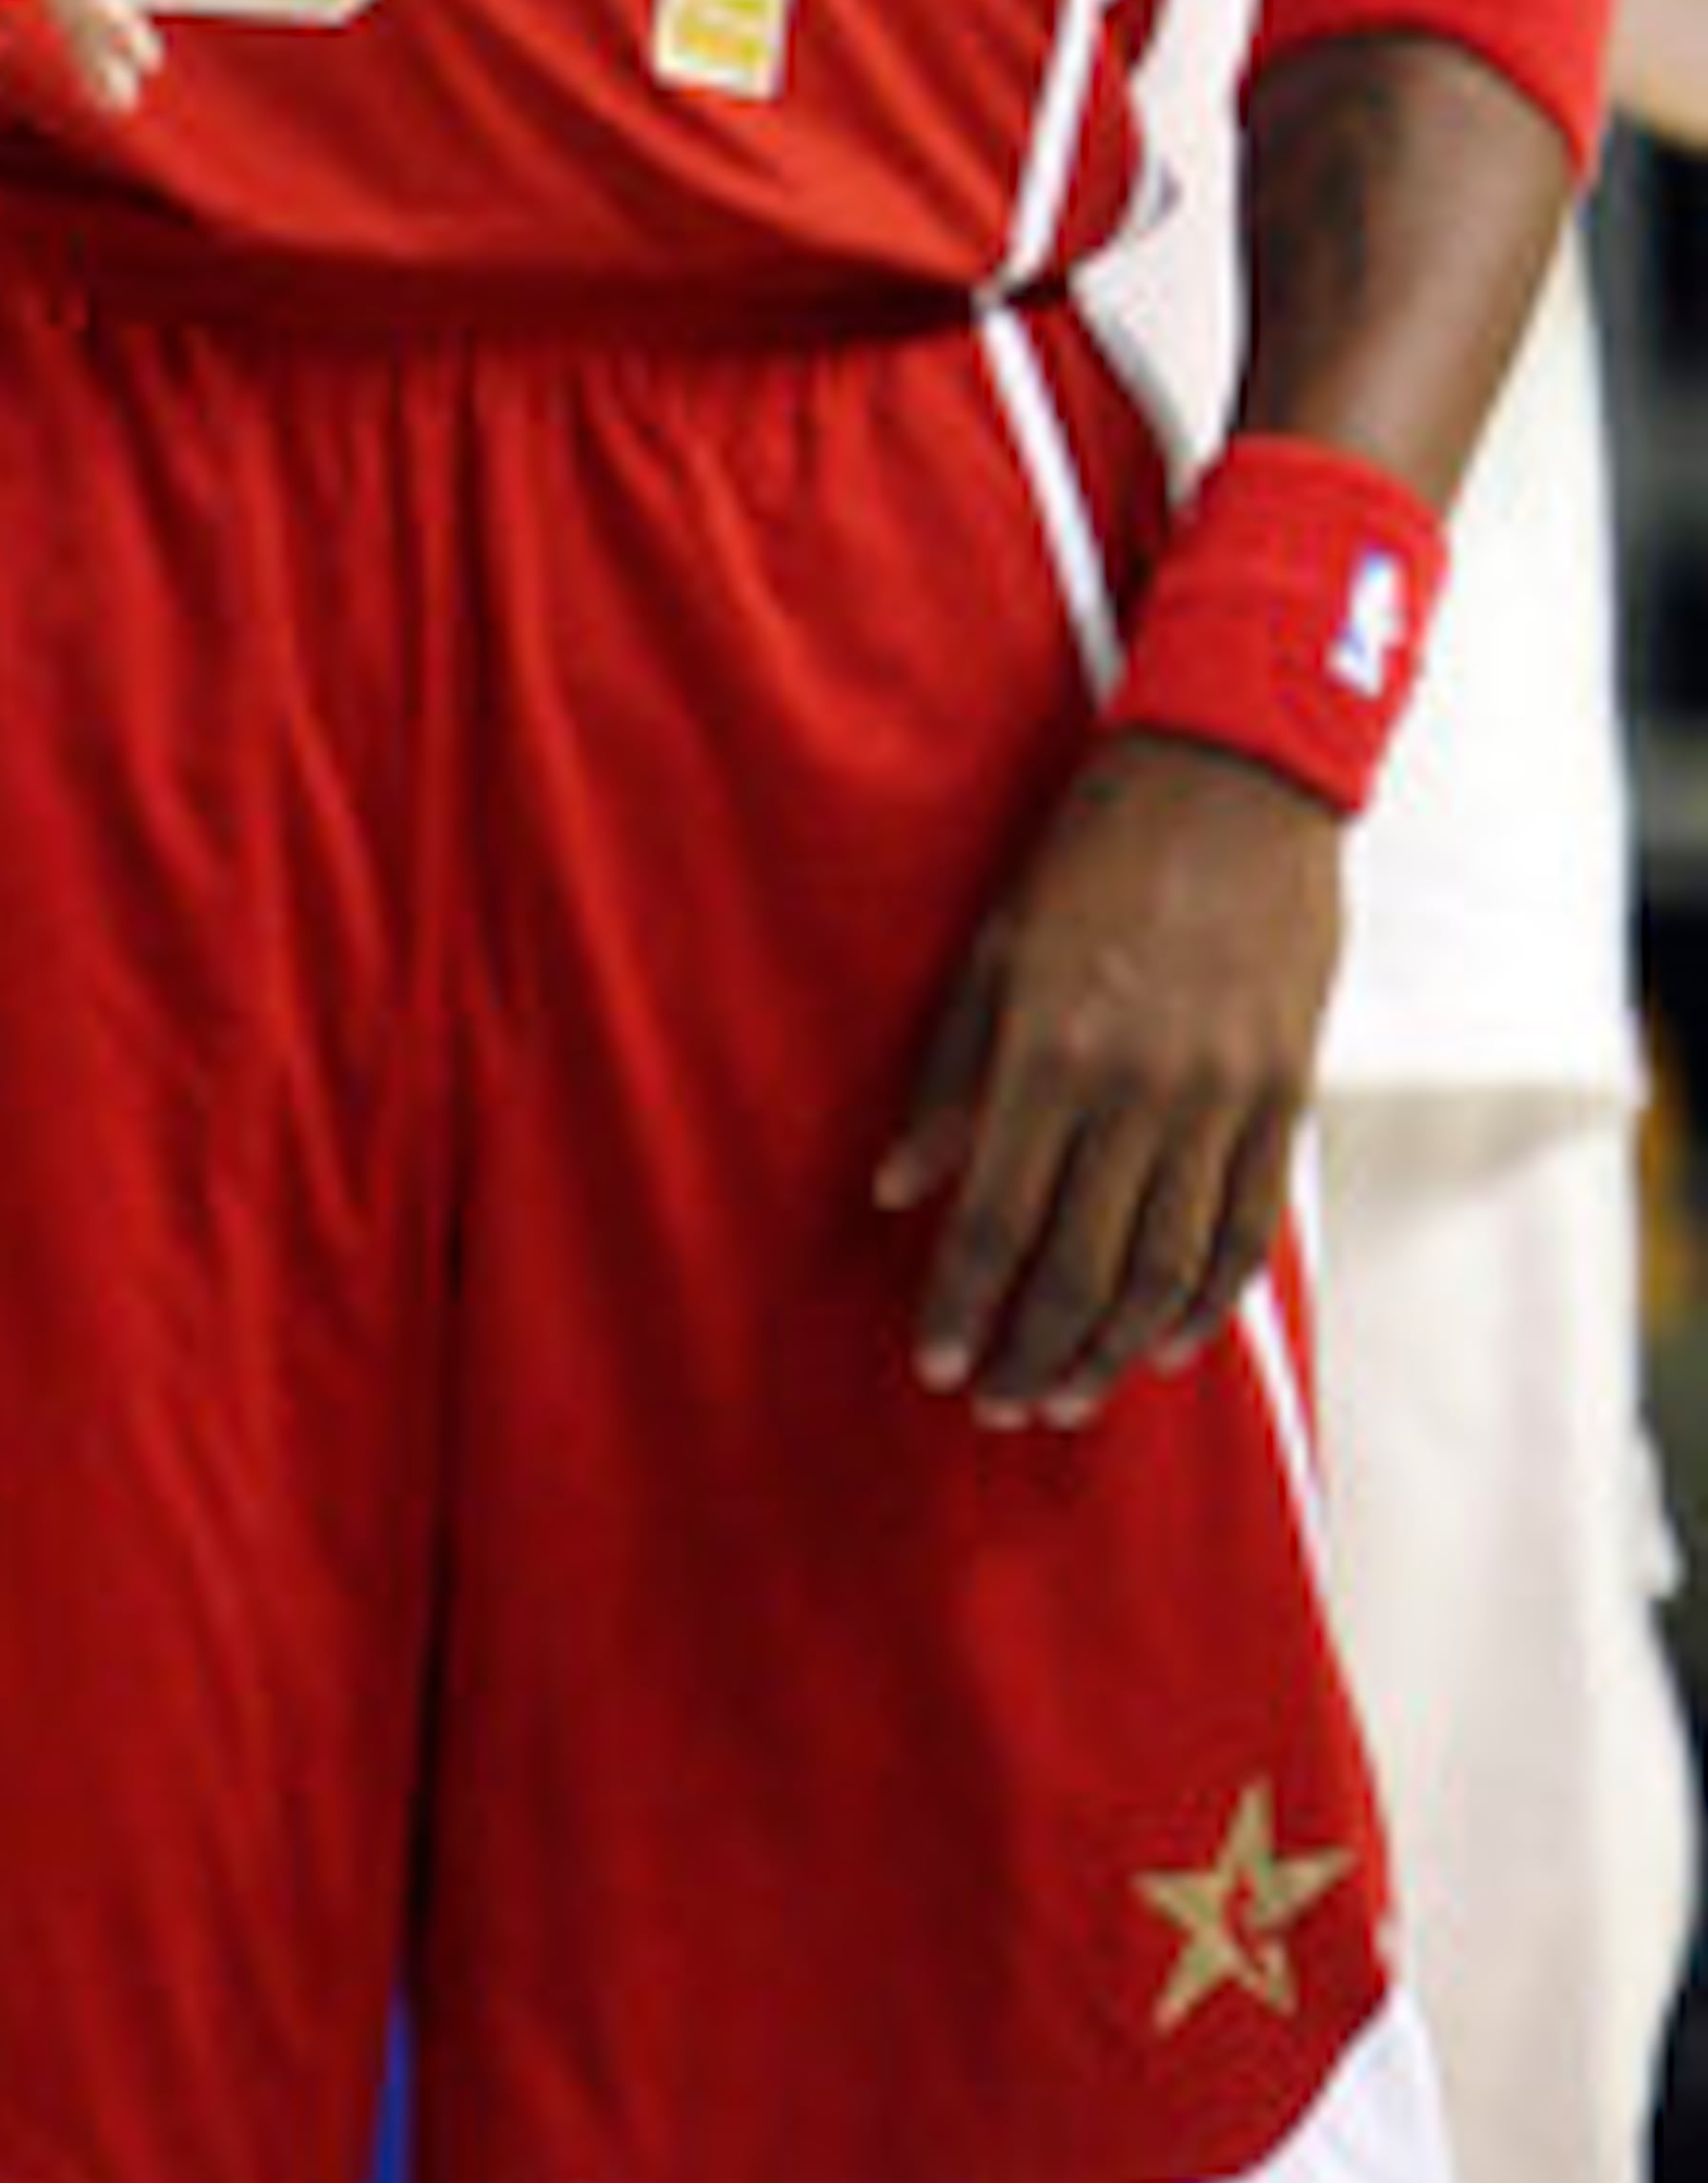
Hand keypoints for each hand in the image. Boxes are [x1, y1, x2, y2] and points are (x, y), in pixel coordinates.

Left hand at [877, 729, 1344, 1426]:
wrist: (1235, 780)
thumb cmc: (1095, 849)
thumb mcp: (996, 943)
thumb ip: (951, 1073)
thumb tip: (898, 1185)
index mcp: (1053, 1046)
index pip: (1000, 1216)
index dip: (966, 1302)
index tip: (939, 1362)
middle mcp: (1141, 1088)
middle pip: (1081, 1263)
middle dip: (1035, 1350)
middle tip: (1001, 1403)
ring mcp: (1223, 1097)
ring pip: (1165, 1267)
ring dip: (1112, 1347)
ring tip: (1070, 1395)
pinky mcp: (1284, 1094)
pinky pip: (1245, 1229)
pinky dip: (1205, 1300)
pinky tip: (1164, 1341)